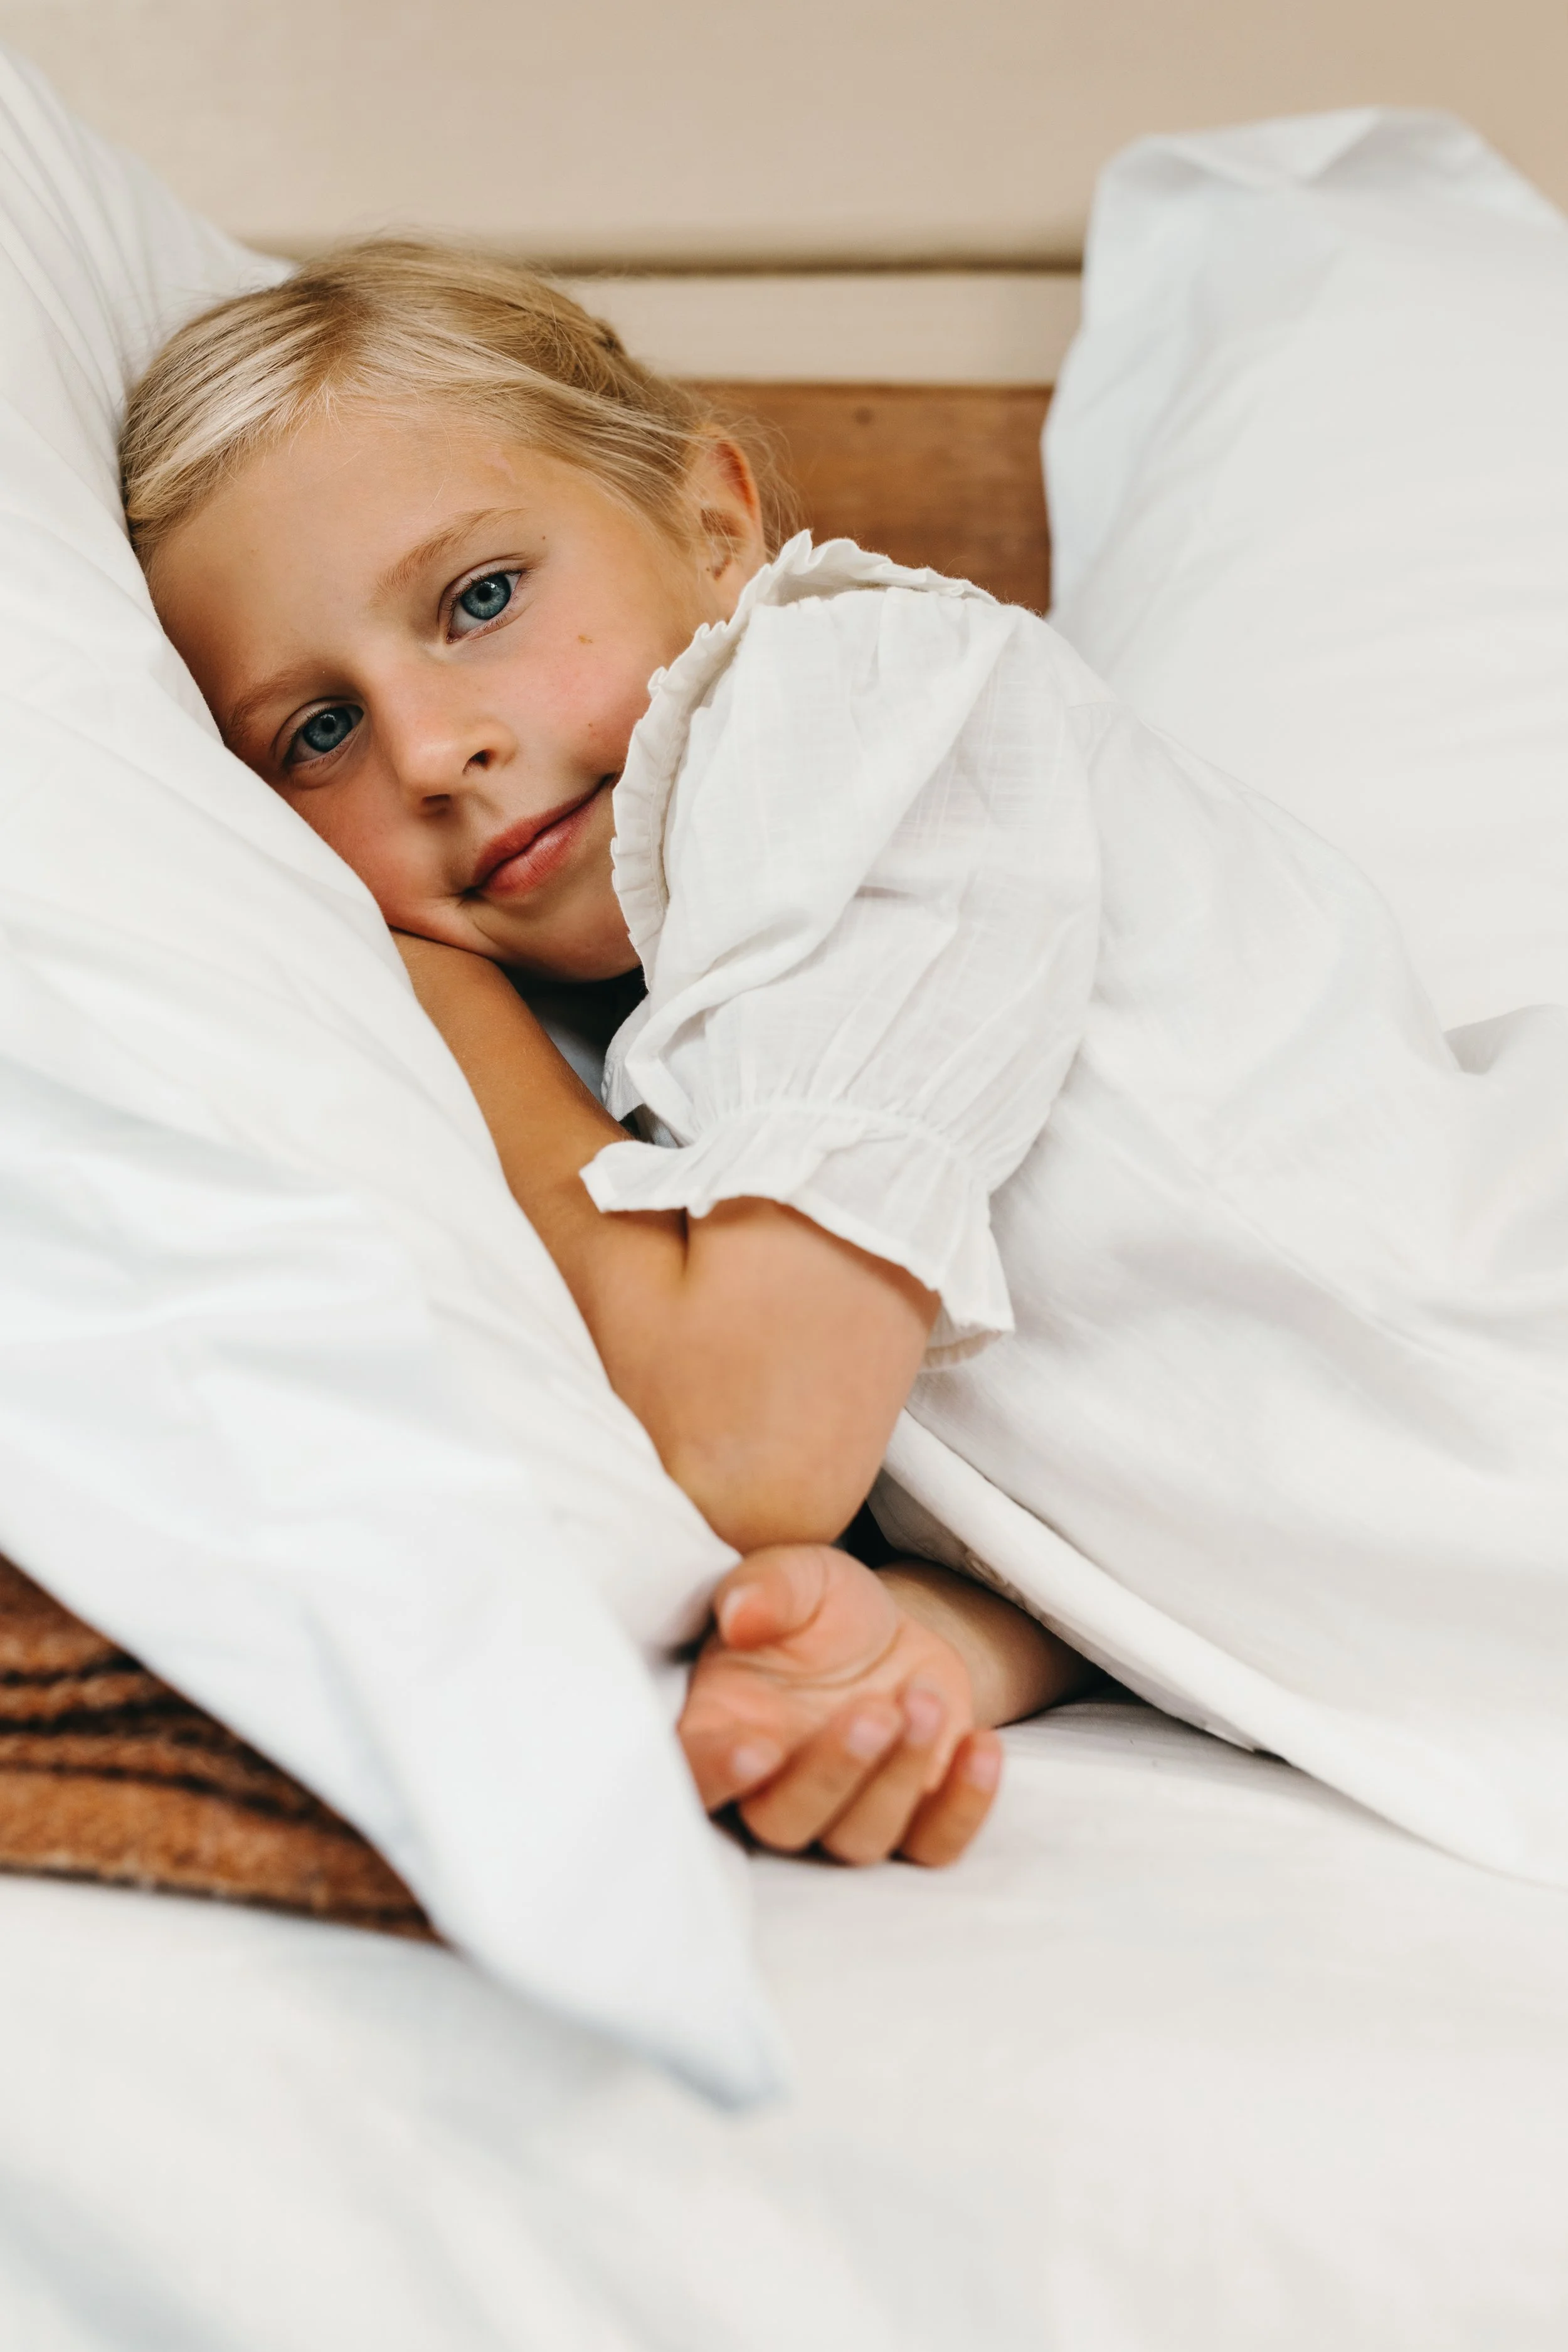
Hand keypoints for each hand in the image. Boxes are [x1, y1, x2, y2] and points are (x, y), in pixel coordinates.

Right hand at [679, 1545, 1002, 1866]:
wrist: (887, 1630)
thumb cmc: (820, 1608)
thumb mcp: (798, 1575)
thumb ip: (766, 1588)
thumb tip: (740, 1614)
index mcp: (720, 1730)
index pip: (695, 1777)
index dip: (717, 1774)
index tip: (757, 1745)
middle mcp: (771, 1789)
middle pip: (785, 1823)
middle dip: (833, 1773)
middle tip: (874, 1710)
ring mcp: (841, 1814)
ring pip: (860, 1839)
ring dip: (898, 1779)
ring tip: (927, 1702)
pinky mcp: (910, 1820)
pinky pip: (933, 1846)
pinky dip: (963, 1808)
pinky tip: (981, 1747)